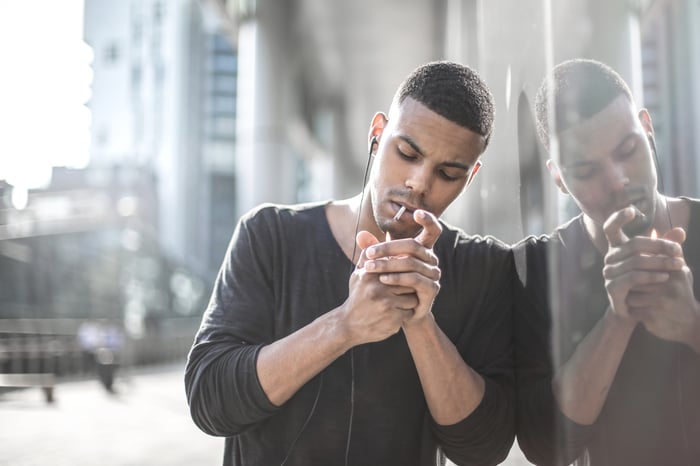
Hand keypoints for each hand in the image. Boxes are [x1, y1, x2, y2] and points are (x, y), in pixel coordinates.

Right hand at [339, 231, 417, 344]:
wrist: (349, 325)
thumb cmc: (357, 296)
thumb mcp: (359, 274)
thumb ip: (366, 254)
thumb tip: (364, 232)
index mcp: (370, 274)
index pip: (398, 265)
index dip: (403, 271)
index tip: (402, 275)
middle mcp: (378, 288)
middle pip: (408, 280)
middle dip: (408, 286)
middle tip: (403, 291)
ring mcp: (386, 305)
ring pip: (412, 297)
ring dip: (409, 300)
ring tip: (397, 303)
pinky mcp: (393, 320)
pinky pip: (410, 312)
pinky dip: (406, 313)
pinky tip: (394, 314)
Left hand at [362, 210, 441, 322]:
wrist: (399, 312)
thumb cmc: (390, 284)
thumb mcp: (380, 264)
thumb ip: (373, 249)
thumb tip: (360, 234)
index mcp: (423, 249)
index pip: (433, 230)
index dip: (428, 220)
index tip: (416, 212)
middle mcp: (432, 259)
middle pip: (413, 246)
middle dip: (388, 248)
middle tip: (368, 253)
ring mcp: (434, 275)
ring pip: (411, 263)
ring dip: (388, 264)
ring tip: (368, 268)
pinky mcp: (431, 290)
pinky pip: (415, 280)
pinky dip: (397, 278)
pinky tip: (382, 279)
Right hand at [602, 207, 682, 322]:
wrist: (634, 309)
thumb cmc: (645, 282)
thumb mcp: (657, 261)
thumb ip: (665, 247)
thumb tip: (680, 231)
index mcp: (617, 248)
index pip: (610, 228)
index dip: (618, 218)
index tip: (633, 210)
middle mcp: (609, 258)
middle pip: (633, 245)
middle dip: (660, 246)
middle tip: (679, 251)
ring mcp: (609, 273)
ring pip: (636, 262)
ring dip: (660, 263)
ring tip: (679, 265)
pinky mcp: (612, 288)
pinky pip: (632, 278)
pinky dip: (650, 276)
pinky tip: (665, 277)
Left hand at [624, 228, 699, 348]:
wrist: (687, 324)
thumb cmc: (678, 292)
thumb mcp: (679, 270)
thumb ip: (670, 250)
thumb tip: (666, 229)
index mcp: (676, 270)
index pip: (646, 260)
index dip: (637, 265)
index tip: (635, 270)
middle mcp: (670, 284)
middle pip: (635, 276)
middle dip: (632, 283)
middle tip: (634, 287)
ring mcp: (661, 302)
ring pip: (630, 293)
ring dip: (630, 297)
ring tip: (639, 300)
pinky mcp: (652, 316)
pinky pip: (631, 309)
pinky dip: (632, 311)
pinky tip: (640, 312)